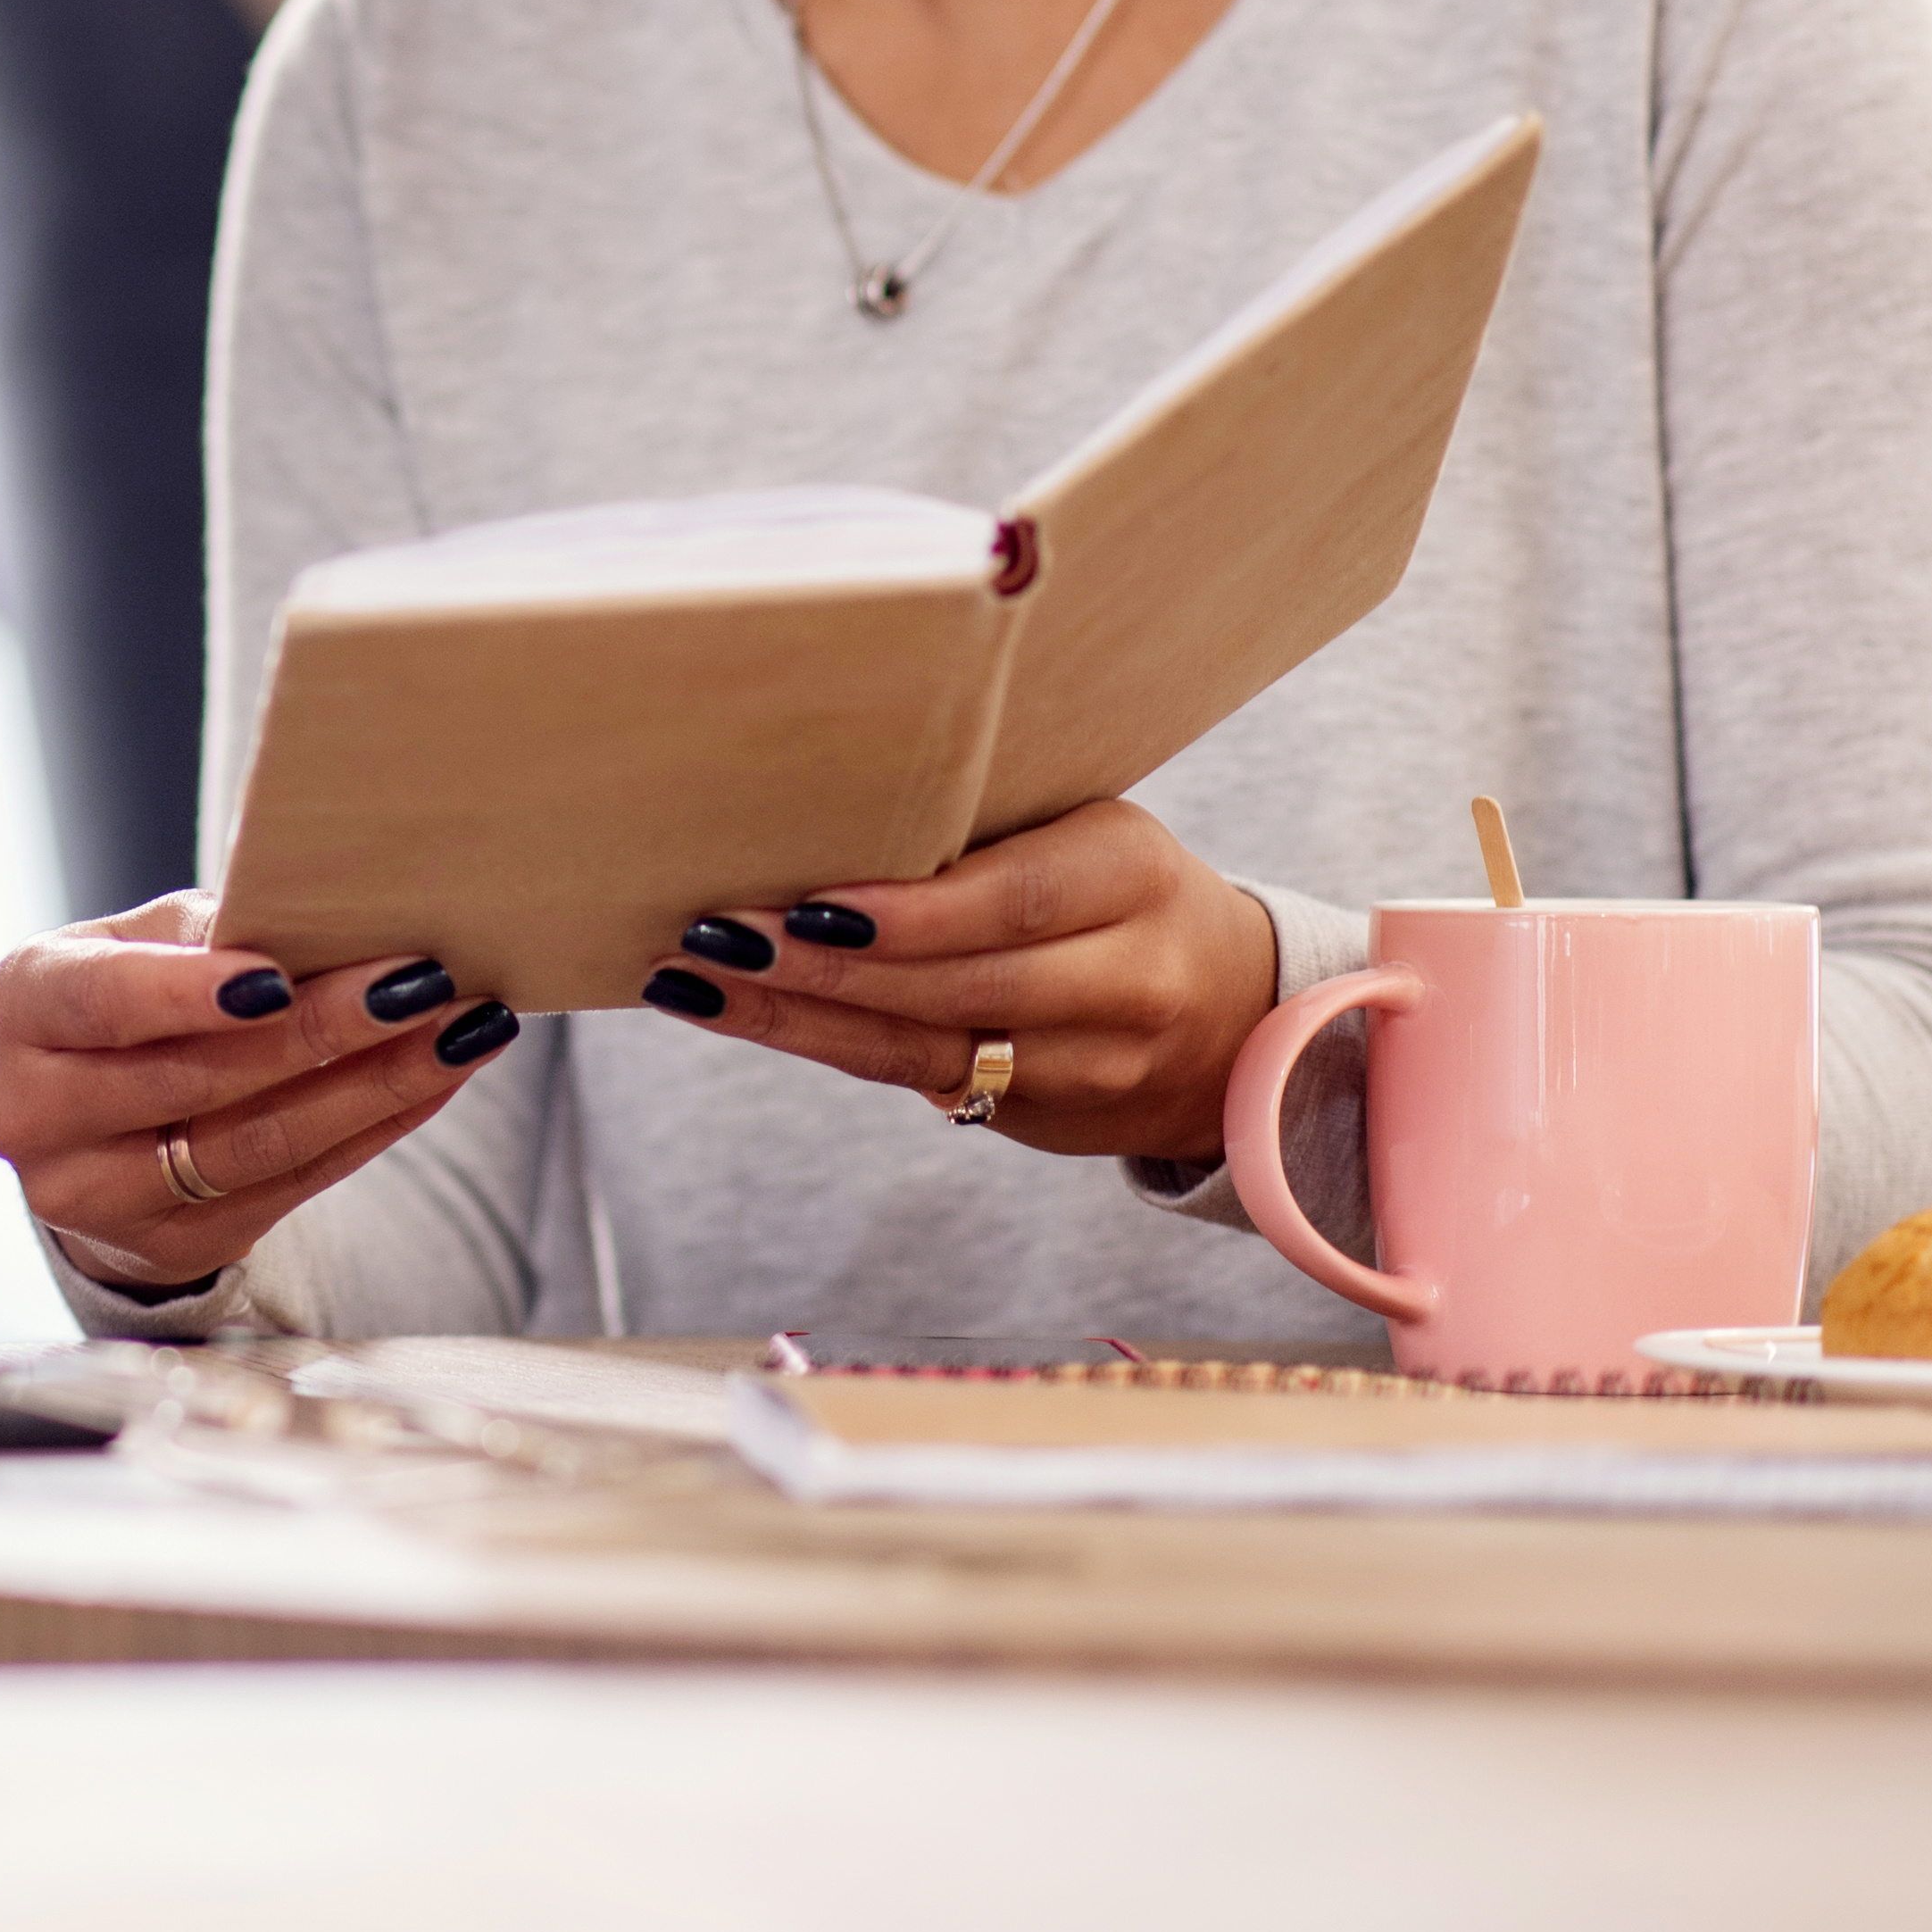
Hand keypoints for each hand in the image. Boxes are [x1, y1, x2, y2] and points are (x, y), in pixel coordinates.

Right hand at [0, 891, 524, 1290]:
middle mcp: (33, 1110)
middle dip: (322, 1030)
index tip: (281, 977)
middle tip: (423, 984)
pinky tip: (431, 1081)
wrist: (96, 1121)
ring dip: (371, 1087)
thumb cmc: (134, 993)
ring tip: (458, 1031)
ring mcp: (93, 1195)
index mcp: (21, 1005)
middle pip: (193, 1079)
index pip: (100, 1001)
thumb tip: (324, 912)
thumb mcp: (143, 941)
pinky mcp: (165, 1248)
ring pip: (252, 1146)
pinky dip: (370, 1131)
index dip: (187, 994)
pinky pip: (287, 1190)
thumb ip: (210, 930)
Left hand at [639, 797, 1277, 1163]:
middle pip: (959, 987)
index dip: (907, 914)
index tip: (801, 904)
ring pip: (928, 1052)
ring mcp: (1094, 1066)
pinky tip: (743, 1016)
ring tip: (692, 982)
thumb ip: (984, 832)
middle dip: (822, 969)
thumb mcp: (1086, 833)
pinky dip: (824, 1047)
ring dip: (796, 1018)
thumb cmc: (1116, 888)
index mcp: (1132, 877)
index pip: (1012, 901)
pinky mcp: (1048, 1122)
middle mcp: (1129, 980)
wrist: (1238, 1016)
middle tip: (709, 939)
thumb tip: (816, 810)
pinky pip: (921, 1085)